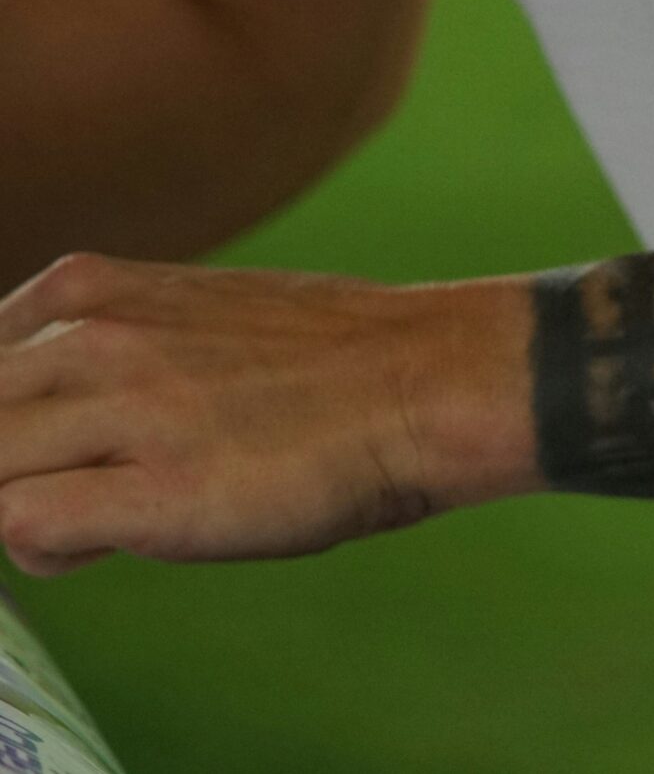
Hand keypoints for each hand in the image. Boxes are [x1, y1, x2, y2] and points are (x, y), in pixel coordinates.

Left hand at [0, 256, 537, 576]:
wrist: (429, 381)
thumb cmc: (328, 364)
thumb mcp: (188, 316)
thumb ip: (101, 352)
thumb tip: (45, 430)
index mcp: (89, 290)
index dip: (6, 427)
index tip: (42, 451)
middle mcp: (90, 339)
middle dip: (5, 464)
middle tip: (80, 486)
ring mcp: (123, 411)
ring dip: (21, 505)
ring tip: (101, 513)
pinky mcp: (156, 490)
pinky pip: (22, 527)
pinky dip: (46, 546)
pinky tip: (112, 539)